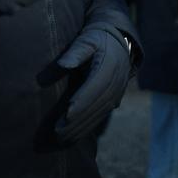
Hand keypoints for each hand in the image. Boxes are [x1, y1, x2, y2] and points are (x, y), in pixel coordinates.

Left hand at [55, 23, 132, 143]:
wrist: (119, 42)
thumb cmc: (97, 39)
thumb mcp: (87, 39)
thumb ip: (75, 52)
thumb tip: (63, 64)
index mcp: (108, 66)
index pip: (95, 87)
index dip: (82, 102)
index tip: (67, 114)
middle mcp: (115, 82)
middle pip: (96, 105)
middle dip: (78, 121)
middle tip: (58, 132)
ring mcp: (116, 92)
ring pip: (99, 114)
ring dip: (82, 128)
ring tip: (62, 138)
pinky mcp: (114, 99)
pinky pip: (101, 116)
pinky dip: (88, 126)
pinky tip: (74, 135)